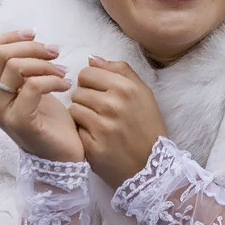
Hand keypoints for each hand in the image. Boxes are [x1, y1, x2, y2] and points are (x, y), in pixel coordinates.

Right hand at [0, 30, 83, 162]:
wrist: (61, 152)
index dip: (10, 37)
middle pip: (1, 55)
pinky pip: (32, 86)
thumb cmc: (47, 116)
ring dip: (45, 64)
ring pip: (15, 67)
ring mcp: (0, 113)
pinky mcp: (19, 121)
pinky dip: (54, 80)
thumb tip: (27, 35)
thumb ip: (19, 64)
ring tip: (63, 71)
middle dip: (33, 48)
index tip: (34, 34)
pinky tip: (66, 85)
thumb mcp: (28, 84)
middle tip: (56, 53)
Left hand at [69, 57, 167, 188]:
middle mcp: (113, 104)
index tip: (98, 91)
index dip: (90, 82)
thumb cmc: (147, 125)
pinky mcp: (92, 146)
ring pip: (74, 108)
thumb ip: (119, 70)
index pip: (87, 73)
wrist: (151, 166)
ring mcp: (102, 126)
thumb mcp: (142, 92)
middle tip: (98, 110)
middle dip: (85, 98)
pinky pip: (75, 128)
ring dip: (81, 115)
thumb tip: (92, 58)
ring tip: (96, 123)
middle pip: (78, 90)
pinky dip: (82, 132)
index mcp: (125, 87)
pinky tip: (95, 136)